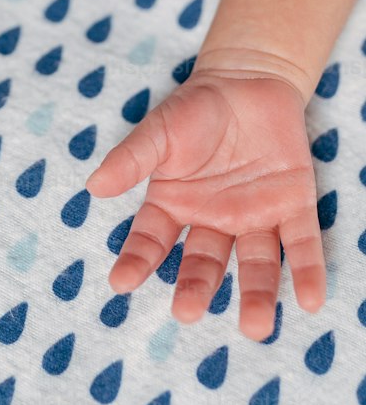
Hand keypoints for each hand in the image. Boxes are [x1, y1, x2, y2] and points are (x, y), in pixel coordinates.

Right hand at [84, 71, 326, 339]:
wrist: (248, 78)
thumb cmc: (196, 107)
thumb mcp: (159, 130)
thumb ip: (131, 159)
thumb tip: (94, 186)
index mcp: (175, 205)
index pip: (152, 242)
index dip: (137, 261)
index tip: (121, 283)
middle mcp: (214, 220)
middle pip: (204, 263)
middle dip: (196, 287)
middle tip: (187, 312)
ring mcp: (255, 216)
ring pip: (255, 263)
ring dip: (257, 295)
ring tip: (256, 326)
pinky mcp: (294, 205)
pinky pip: (301, 244)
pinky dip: (307, 272)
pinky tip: (309, 300)